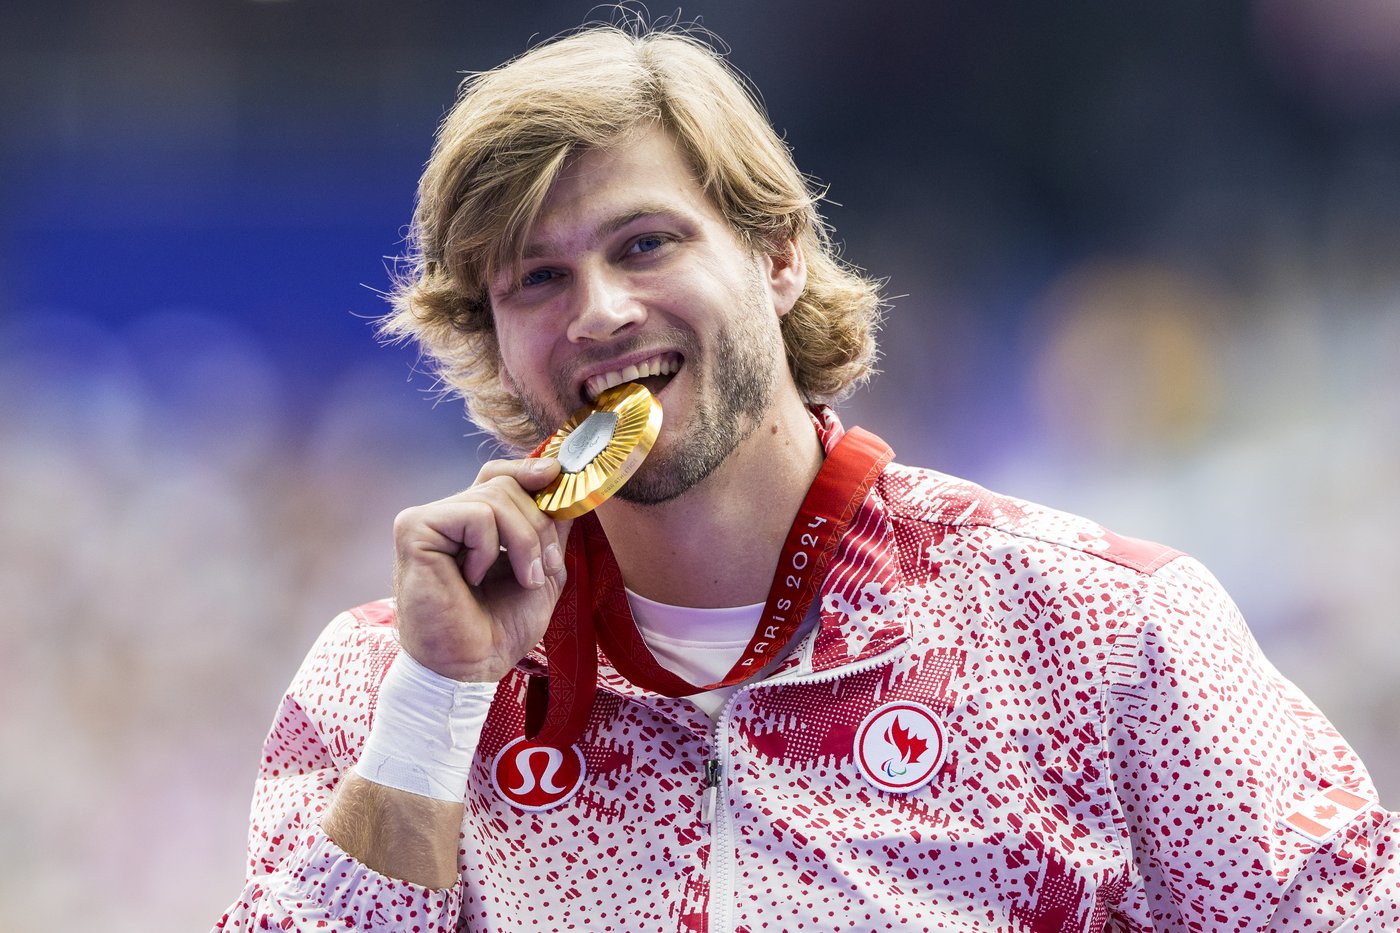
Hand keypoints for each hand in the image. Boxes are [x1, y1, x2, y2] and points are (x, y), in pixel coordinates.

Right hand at [391, 457, 572, 681]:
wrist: (471, 667)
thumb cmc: (500, 629)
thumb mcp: (542, 572)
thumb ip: (551, 531)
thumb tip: (565, 486)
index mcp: (472, 524)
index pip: (499, 475)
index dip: (529, 471)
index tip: (557, 475)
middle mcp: (448, 516)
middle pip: (505, 484)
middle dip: (539, 525)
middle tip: (544, 568)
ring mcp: (428, 520)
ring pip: (496, 496)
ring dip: (524, 541)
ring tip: (523, 579)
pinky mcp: (415, 529)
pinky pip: (476, 515)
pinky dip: (489, 549)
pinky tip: (474, 578)